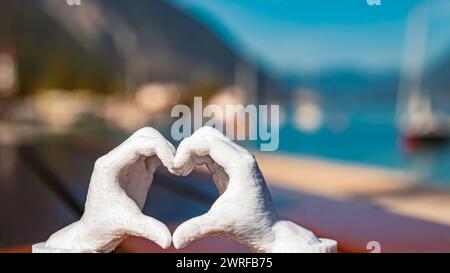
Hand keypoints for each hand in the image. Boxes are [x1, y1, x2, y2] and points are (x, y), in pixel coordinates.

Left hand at [33, 127, 173, 252]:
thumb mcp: (128, 226)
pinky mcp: (136, 168)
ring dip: (167, 150)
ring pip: (150, 140)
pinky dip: (166, 157)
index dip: (161, 148)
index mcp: (110, 165)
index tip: (174, 166)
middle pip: (145, 135)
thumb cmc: (105, 226)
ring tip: (177, 170)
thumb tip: (168, 241)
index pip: (139, 142)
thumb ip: (149, 229)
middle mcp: (117, 158)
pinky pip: (154, 152)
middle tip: (177, 167)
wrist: (96, 231)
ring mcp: (126, 162)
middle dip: (165, 146)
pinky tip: (175, 170)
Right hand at [172, 126, 336, 252]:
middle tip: (177, 169)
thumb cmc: (249, 226)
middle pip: (208, 135)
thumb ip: (197, 229)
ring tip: (180, 171)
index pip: (208, 141)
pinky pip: (211, 152)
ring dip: (191, 151)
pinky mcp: (233, 166)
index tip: (175, 168)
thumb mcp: (221, 225)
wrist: (269, 230)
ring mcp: (238, 159)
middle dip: (188, 147)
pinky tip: (187, 171)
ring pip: (209, 140)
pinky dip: (196, 157)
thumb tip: (175, 242)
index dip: (187, 149)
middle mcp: (241, 156)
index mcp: (240, 164)